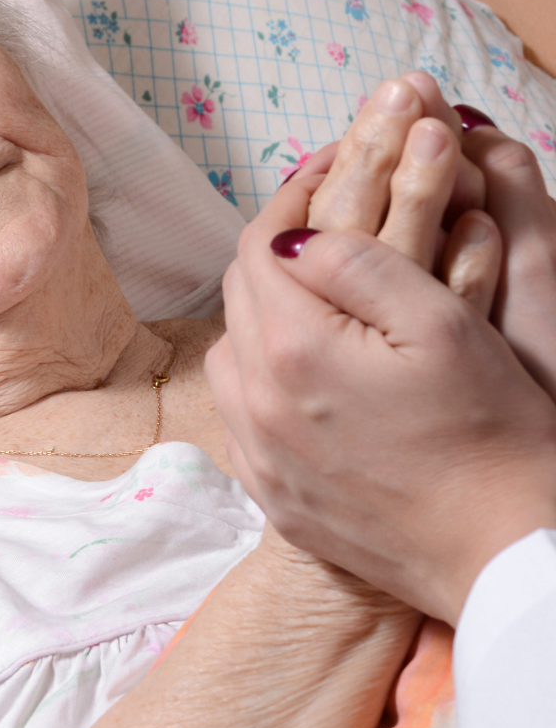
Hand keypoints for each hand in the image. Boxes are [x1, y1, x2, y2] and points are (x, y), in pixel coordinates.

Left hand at [206, 170, 555, 623]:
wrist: (499, 552)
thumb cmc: (488, 434)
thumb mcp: (443, 324)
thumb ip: (359, 263)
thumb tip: (293, 234)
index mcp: (294, 351)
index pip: (259, 246)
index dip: (289, 199)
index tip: (324, 175)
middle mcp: (256, 403)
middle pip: (239, 296)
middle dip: (274, 252)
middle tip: (322, 230)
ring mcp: (256, 454)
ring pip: (228, 354)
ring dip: (260, 315)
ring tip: (312, 301)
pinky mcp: (268, 492)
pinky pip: (238, 412)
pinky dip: (258, 378)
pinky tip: (302, 376)